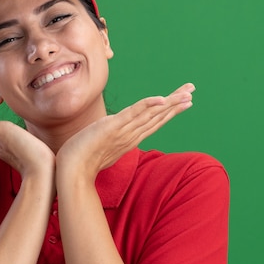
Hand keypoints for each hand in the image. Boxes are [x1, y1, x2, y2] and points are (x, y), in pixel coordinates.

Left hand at [56, 83, 194, 179]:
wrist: (71, 172)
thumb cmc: (80, 161)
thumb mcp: (99, 147)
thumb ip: (108, 140)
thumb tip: (107, 134)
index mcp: (128, 139)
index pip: (153, 123)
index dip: (168, 112)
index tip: (183, 102)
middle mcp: (130, 136)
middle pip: (158, 117)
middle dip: (175, 104)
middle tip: (192, 91)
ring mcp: (123, 132)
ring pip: (151, 114)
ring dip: (169, 103)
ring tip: (187, 93)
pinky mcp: (112, 128)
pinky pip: (133, 114)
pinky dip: (148, 105)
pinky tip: (161, 98)